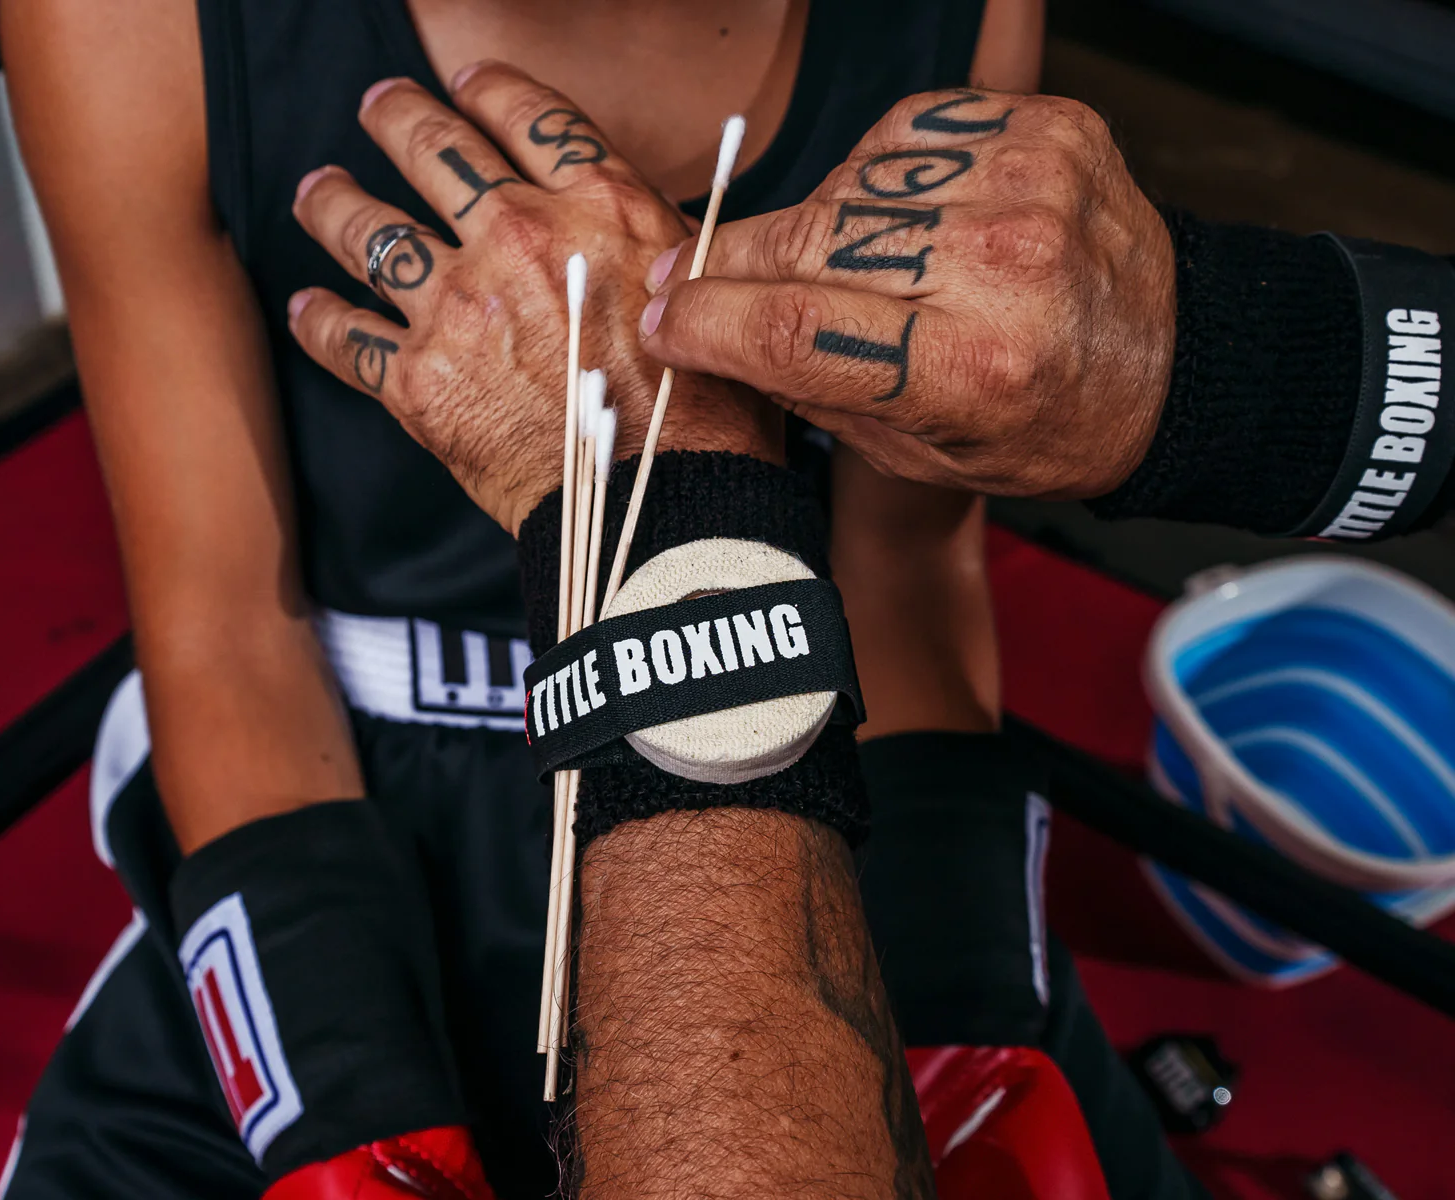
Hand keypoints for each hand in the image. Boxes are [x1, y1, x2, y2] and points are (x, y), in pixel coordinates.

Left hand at [288, 63, 777, 534]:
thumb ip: (654, 244)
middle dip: (396, 117)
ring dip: (334, 203)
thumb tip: (630, 232)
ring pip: (370, 231)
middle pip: (433, 149)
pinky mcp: (421, 380)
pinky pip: (349, 339)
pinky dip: (320, 322)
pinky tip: (305, 308)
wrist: (660, 503)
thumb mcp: (705, 295)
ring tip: (317, 190)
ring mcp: (460, 306)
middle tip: (377, 106)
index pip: (525, 116)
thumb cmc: (703, 415)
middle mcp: (519, 239)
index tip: (462, 84)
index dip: (485, 90)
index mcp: (597, 207)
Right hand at [638, 89, 1174, 498]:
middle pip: (807, 243)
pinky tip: (891, 220)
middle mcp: (1000, 263)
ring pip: (842, 187)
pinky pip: (899, 138)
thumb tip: (709, 332)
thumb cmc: (1043, 422)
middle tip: (691, 284)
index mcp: (974, 369)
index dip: (705, 321)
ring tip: (833, 269)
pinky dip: (874, 180)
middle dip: (732, 268)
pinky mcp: (1033, 124)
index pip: (795, 328)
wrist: (1172, 357)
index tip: (660, 321)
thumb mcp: (925, 455)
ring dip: (810, 228)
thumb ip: (815, 393)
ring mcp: (1022, 180)